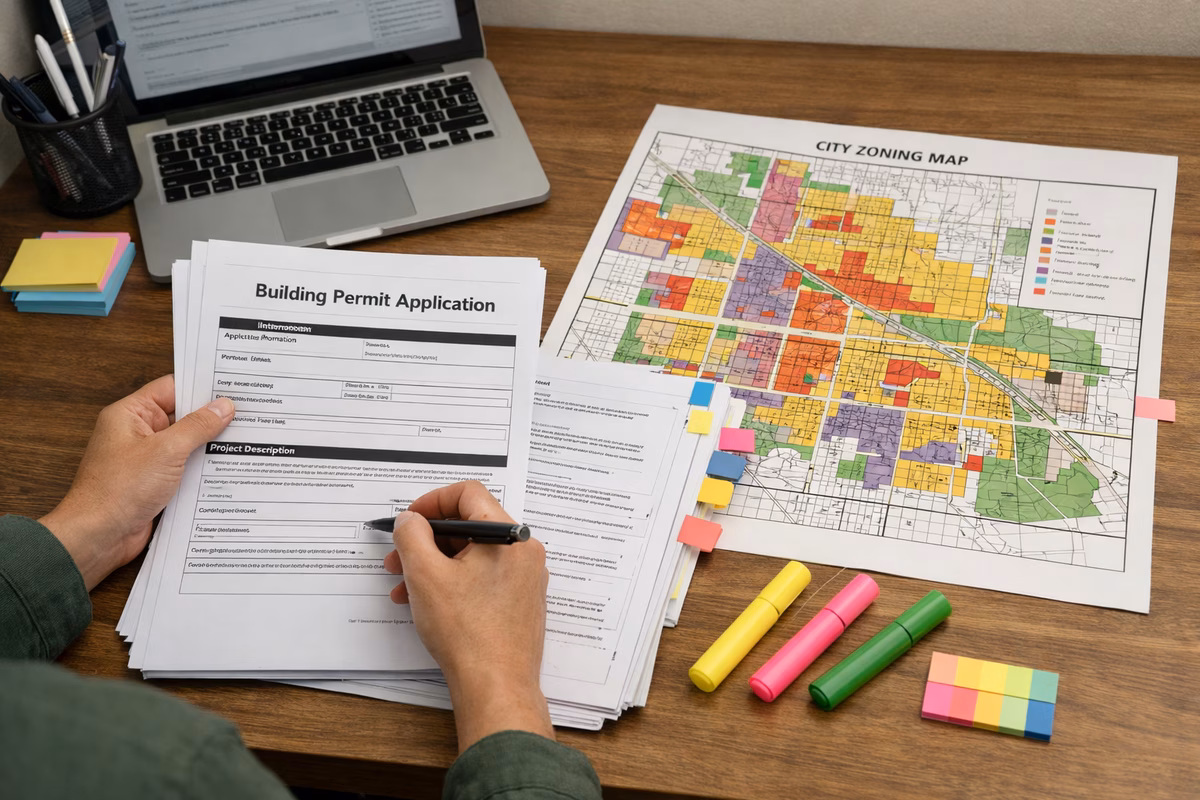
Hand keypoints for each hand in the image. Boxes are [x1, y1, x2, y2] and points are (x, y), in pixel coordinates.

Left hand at [39, 375, 233, 590]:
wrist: (98, 535)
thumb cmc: (119, 490)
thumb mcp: (166, 450)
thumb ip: (197, 426)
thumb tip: (222, 407)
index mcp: (130, 415)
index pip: (171, 388)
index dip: (200, 386)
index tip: (231, 387)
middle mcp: (136, 433)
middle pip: (180, 416)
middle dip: (211, 417)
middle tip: (246, 414)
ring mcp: (145, 459)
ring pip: (185, 443)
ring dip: (208, 445)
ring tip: (244, 440)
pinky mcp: (154, 482)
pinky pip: (183, 468)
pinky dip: (202, 468)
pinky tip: (226, 469)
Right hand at [383, 480, 553, 750]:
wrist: (496, 687)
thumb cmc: (467, 633)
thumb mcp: (425, 575)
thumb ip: (411, 536)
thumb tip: (410, 520)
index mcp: (508, 536)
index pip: (468, 494)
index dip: (432, 501)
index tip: (409, 520)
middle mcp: (523, 552)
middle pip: (469, 526)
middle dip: (427, 541)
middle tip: (397, 557)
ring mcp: (524, 578)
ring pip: (473, 555)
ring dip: (434, 565)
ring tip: (403, 588)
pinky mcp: (519, 601)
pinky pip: (483, 577)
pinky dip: (453, 582)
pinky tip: (425, 603)